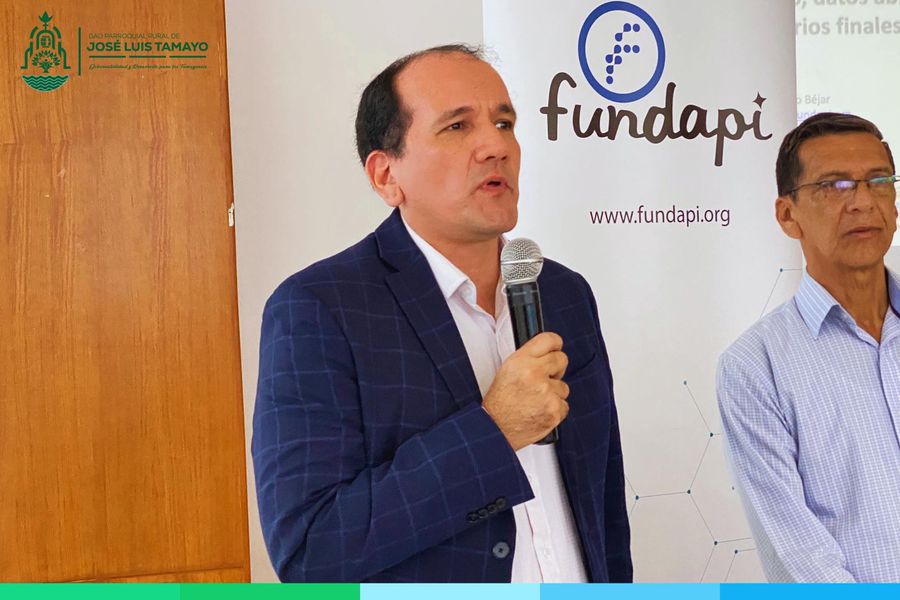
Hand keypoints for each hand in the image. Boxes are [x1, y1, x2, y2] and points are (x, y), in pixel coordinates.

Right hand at [482, 332, 569, 450]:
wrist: (496, 429)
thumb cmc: (499, 403)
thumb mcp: (506, 371)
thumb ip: (528, 359)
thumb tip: (547, 352)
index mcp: (520, 361)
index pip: (549, 340)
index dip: (554, 344)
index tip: (556, 347)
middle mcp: (534, 374)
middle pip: (561, 359)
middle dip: (556, 368)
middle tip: (545, 377)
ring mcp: (547, 392)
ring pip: (563, 386)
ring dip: (554, 392)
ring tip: (536, 400)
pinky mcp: (555, 410)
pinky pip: (564, 404)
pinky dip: (555, 409)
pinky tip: (540, 410)